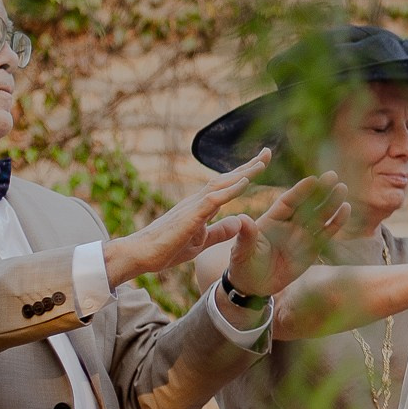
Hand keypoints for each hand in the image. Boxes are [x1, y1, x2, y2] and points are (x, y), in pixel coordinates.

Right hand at [103, 152, 271, 286]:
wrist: (139, 255)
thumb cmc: (165, 249)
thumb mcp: (200, 242)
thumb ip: (219, 232)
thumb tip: (239, 221)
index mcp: (200, 207)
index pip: (226, 185)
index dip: (244, 174)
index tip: (261, 163)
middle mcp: (197, 201)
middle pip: (226, 178)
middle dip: (248, 165)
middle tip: (268, 152)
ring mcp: (192, 206)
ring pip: (221, 184)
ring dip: (243, 173)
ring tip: (262, 163)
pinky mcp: (189, 216)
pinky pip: (213, 200)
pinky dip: (230, 190)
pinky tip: (245, 182)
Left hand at [224, 173, 348, 298]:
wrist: (254, 285)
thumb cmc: (243, 264)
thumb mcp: (241, 251)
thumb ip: (246, 236)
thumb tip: (242, 219)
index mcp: (272, 220)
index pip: (288, 202)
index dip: (300, 192)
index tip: (312, 180)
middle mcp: (289, 224)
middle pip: (307, 204)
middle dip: (319, 191)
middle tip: (332, 175)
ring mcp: (302, 235)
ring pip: (320, 215)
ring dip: (331, 202)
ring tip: (342, 188)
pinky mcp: (313, 248)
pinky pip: (327, 233)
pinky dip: (337, 222)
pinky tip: (346, 209)